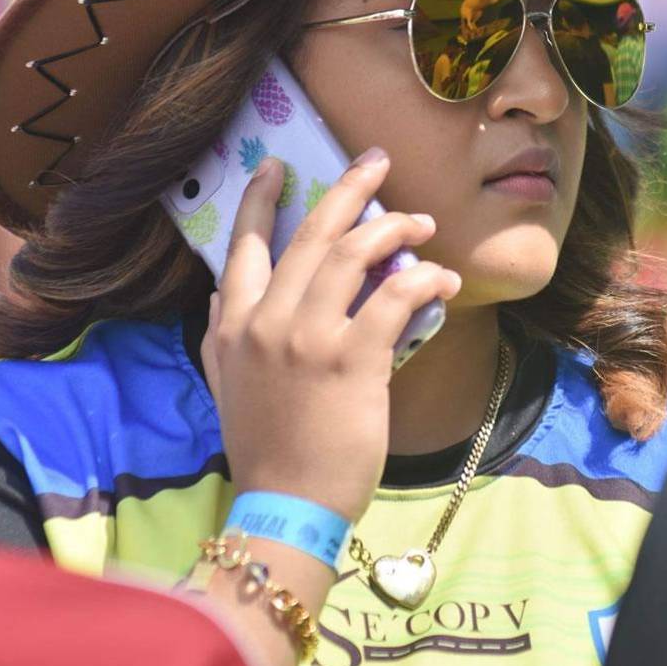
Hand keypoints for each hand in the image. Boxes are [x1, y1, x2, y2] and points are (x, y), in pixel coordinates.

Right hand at [201, 147, 461, 522]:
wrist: (286, 504)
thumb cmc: (267, 447)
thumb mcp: (228, 385)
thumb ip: (225, 334)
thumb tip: (225, 294)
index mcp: (234, 324)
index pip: (243, 244)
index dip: (260, 197)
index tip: (278, 163)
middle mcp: (266, 321)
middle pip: (312, 233)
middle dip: (349, 188)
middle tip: (376, 161)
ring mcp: (308, 338)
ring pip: (354, 253)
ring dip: (394, 227)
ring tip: (422, 222)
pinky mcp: (353, 360)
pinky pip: (393, 297)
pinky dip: (423, 279)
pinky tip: (442, 279)